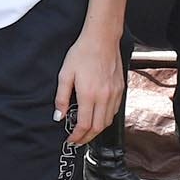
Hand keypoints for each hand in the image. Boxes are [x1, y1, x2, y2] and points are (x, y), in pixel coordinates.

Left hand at [54, 29, 123, 144]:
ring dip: (96, 130)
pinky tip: (97, 118)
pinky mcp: (121, 89)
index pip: (84, 124)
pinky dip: (106, 119)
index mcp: (89, 94)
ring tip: (86, 132)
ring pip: (108, 121)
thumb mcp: (65, 74)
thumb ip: (61, 98)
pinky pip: (114, 111)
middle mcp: (104, 97)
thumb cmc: (81, 54)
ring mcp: (115, 93)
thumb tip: (59, 117)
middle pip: (98, 127)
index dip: (77, 136)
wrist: (102, 39)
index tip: (70, 140)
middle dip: (86, 138)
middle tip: (77, 141)